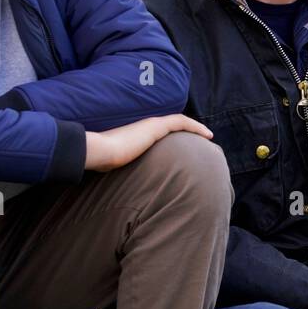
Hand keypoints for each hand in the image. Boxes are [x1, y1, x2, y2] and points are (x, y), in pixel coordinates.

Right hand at [84, 114, 213, 171]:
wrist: (99, 151)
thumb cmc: (104, 161)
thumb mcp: (117, 165)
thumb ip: (124, 167)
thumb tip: (126, 186)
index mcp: (137, 134)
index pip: (160, 132)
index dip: (175, 135)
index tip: (186, 144)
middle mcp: (145, 127)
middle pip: (172, 125)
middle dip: (188, 131)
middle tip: (201, 140)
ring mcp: (150, 125)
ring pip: (179, 122)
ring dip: (195, 128)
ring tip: (208, 136)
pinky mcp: (155, 126)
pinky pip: (181, 122)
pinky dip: (195, 126)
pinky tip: (207, 134)